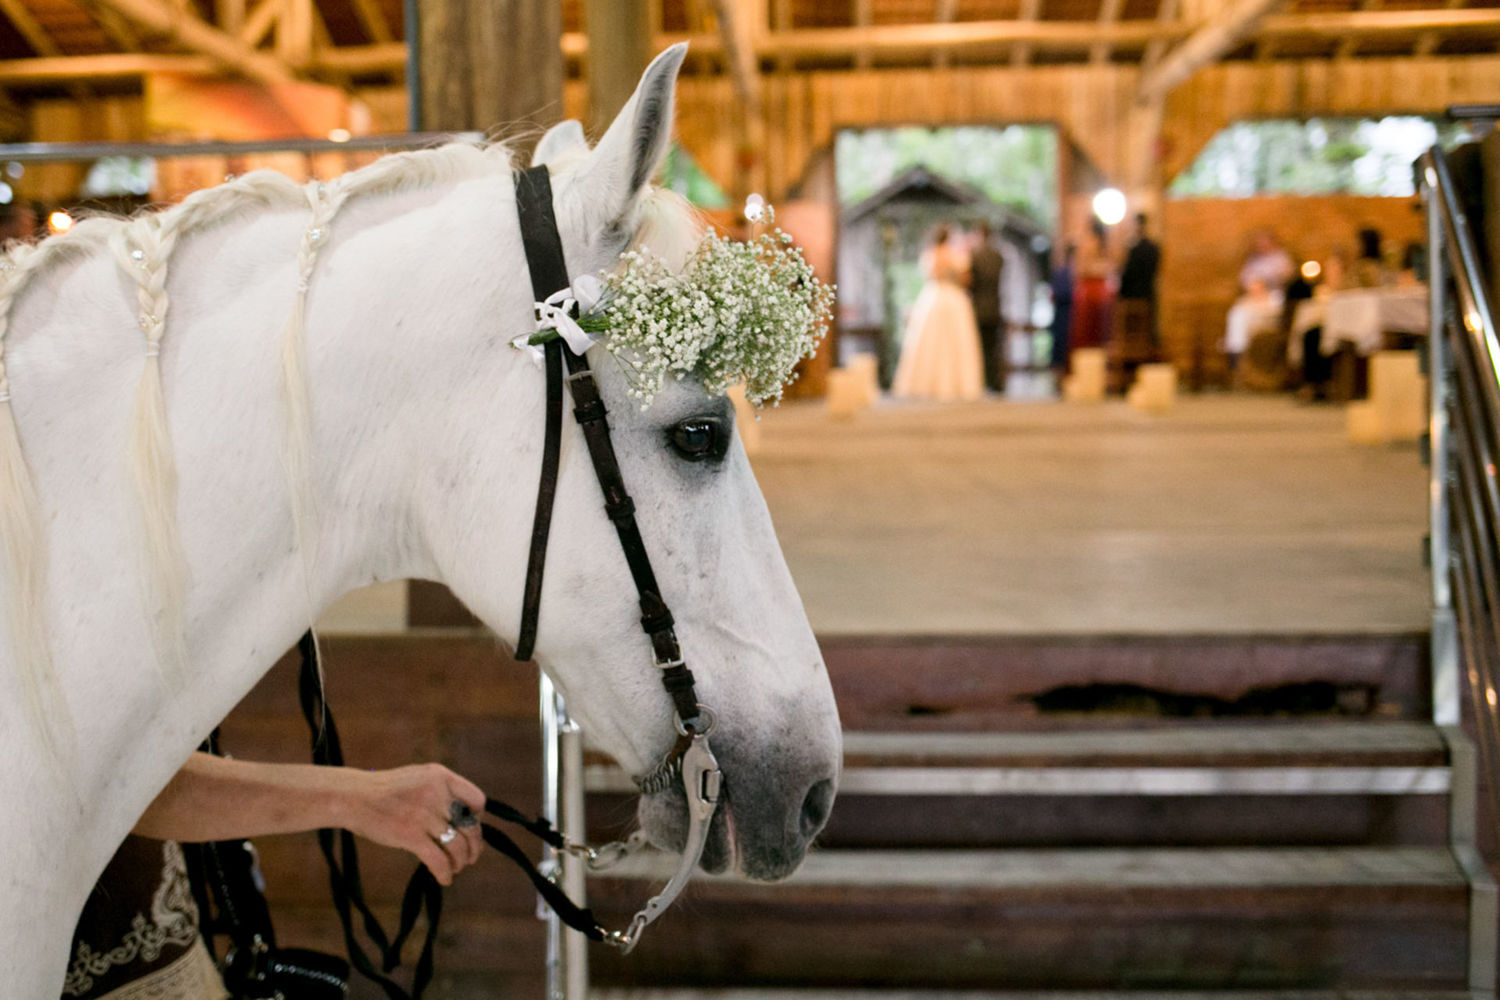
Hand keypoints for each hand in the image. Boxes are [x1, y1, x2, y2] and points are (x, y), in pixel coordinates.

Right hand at [340, 764, 485, 885]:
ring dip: (460, 861)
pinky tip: (444, 879)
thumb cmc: (385, 791)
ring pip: (457, 845)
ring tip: (456, 868)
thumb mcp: (419, 779)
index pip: (477, 799)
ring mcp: (424, 815)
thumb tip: (463, 816)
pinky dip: (445, 872)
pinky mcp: (410, 835)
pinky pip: (438, 859)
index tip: (470, 829)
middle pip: (470, 826)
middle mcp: (437, 794)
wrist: (353, 796)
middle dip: (474, 846)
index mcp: (441, 777)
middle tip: (470, 857)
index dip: (478, 818)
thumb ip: (441, 791)